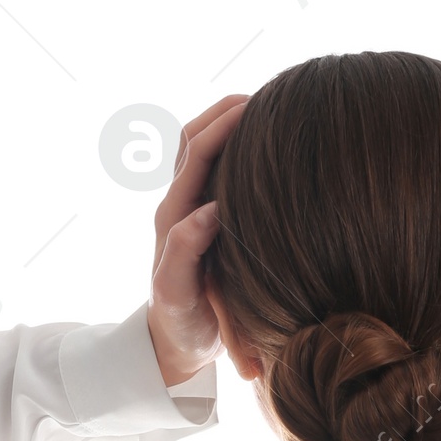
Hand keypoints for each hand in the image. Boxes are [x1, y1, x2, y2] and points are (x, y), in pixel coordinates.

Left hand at [146, 96, 248, 386]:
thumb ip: (186, 253)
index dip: (223, 128)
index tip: (255, 107)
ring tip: (265, 107)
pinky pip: (214, 170)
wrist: (175, 344)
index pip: (197, 156)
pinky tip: (264, 146)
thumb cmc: (182, 325)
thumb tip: (208, 212)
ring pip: (202, 149)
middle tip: (265, 95)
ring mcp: (190, 210)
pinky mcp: (203, 219)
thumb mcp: (180, 295)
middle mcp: (178, 206)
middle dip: (225, 112)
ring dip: (227, 123)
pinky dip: (234, 147)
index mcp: (174, 218)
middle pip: (194, 139)